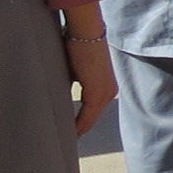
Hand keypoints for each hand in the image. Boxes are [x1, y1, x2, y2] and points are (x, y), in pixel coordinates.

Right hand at [62, 5, 114, 137]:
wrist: (86, 31)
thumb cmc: (79, 46)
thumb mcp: (76, 72)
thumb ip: (75, 86)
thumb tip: (61, 99)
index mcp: (106, 88)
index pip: (92, 113)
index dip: (80, 124)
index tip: (68, 134)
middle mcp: (110, 93)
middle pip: (91, 119)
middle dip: (78, 130)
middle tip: (63, 141)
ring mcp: (106, 93)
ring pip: (90, 120)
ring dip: (77, 129)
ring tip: (63, 139)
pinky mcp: (98, 93)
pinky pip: (87, 116)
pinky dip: (78, 125)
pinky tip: (68, 133)